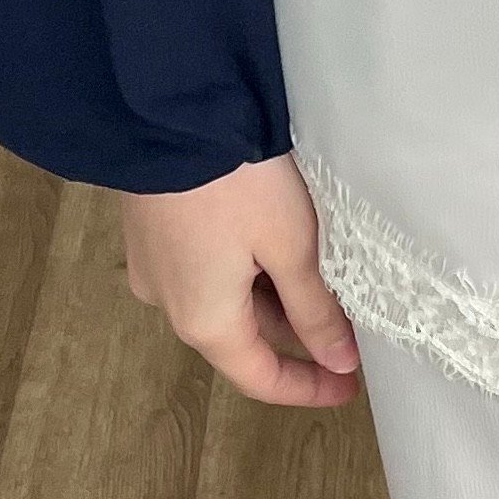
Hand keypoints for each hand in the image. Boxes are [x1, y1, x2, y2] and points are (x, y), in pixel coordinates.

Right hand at [121, 153, 361, 408]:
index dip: (308, 388)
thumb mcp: (291, 248)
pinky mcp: (150, 232)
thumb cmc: (236, 182)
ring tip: (321, 277)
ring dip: (270, 300)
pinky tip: (276, 246)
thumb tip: (337, 360)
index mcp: (205, 322)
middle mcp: (170, 303)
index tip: (348, 384)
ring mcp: (153, 266)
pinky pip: (203, 269)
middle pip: (242, 339)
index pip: (261, 379)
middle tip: (347, 320)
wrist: (167, 110)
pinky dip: (243, 272)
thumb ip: (315, 310)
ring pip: (223, 301)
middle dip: (295, 335)